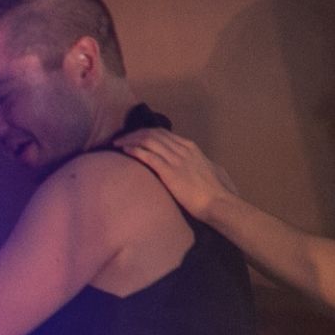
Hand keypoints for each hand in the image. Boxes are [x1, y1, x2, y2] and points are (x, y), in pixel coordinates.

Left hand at [118, 127, 234, 223]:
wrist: (217, 201)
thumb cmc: (212, 190)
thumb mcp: (204, 169)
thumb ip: (194, 163)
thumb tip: (188, 164)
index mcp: (190, 147)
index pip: (163, 133)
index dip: (144, 133)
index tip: (132, 137)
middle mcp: (182, 149)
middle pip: (153, 133)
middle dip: (134, 134)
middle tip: (120, 139)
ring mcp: (176, 158)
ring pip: (148, 141)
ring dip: (130, 140)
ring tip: (117, 144)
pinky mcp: (169, 171)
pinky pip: (147, 155)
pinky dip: (134, 150)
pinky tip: (124, 151)